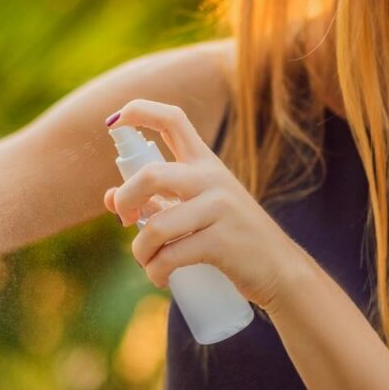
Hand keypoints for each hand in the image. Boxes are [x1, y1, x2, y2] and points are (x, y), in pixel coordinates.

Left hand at [102, 99, 304, 309]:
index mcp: (206, 163)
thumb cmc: (232, 237)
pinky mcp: (222, 242)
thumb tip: (108, 197)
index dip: (139, 112)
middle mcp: (212, 178)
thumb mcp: (197, 210)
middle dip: (125, 198)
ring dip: (140, 251)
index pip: (173, 119)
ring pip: (156, 225)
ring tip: (148, 263)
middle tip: (125, 220)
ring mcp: (219, 209)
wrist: (280, 270)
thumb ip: (156, 200)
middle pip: (150, 174)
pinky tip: (160, 277)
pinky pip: (171, 256)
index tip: (114, 121)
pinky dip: (156, 271)